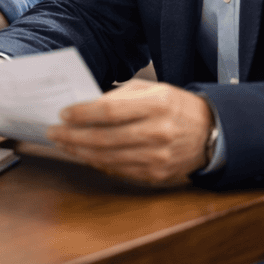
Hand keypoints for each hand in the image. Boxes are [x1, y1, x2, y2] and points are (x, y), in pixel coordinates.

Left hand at [46, 79, 213, 187]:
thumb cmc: (173, 106)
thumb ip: (118, 97)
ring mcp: (158, 157)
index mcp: (157, 105)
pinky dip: (97, 162)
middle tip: (53, 132)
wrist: (210, 132)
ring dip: (79, 151)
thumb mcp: (150, 90)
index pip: (109, 111)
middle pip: (104, 138)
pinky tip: (84, 154)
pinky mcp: (156, 174)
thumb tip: (83, 106)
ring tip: (63, 143)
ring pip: (108, 157)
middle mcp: (158, 132)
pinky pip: (119, 170)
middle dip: (72, 136)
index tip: (63, 113)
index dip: (82, 114)